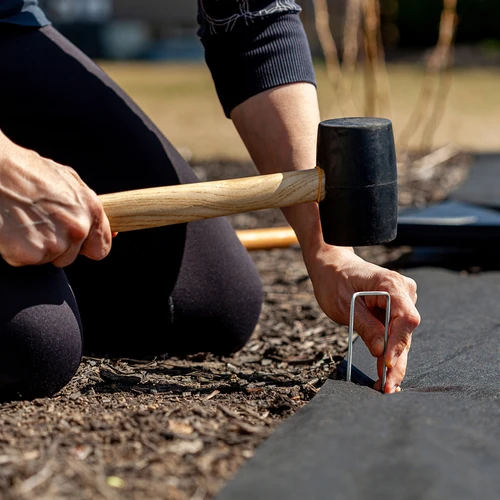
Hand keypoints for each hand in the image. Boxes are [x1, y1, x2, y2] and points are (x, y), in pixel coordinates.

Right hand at [0, 133, 111, 266]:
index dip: (86, 247)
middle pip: (70, 256)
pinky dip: (16, 250)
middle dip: (55, 244)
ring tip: (22, 220)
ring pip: (47, 258)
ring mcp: (56, 243)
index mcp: (91, 209)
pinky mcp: (31, 253)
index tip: (76, 244)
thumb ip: (85, 206)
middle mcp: (78, 228)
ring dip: (34, 246)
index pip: (101, 248)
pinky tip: (11, 228)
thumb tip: (102, 227)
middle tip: (36, 222)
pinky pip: (25, 261)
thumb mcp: (66, 180)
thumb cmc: (24, 170)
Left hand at [305, 244, 419, 393]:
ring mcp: (402, 300)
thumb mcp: (345, 305)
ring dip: (394, 361)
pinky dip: (389, 351)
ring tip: (385, 386)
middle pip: (406, 332)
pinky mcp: (396, 309)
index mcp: (391, 284)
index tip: (386, 364)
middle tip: (387, 387)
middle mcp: (403, 291)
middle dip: (397, 361)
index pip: (405, 318)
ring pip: (402, 336)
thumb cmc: (335, 280)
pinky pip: (395, 333)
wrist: (332, 265)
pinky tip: (385, 373)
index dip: (398, 344)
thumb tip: (381, 352)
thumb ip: (366, 326)